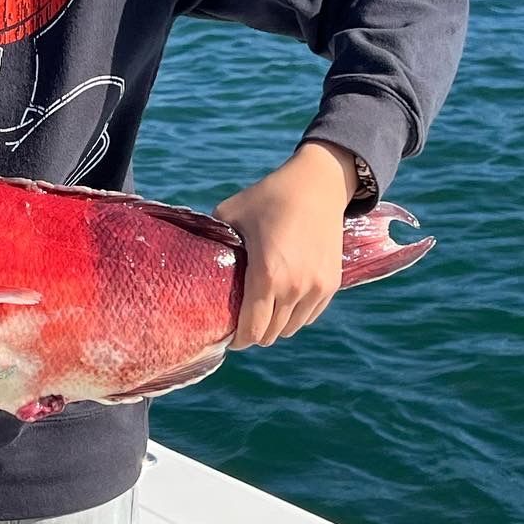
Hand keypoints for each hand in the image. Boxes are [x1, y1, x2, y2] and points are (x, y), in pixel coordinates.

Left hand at [211, 142, 355, 349]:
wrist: (318, 184)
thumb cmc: (269, 197)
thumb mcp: (230, 213)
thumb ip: (212, 238)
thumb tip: (191, 255)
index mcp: (267, 275)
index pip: (252, 329)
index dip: (237, 339)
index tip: (227, 336)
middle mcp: (294, 287)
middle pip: (270, 334)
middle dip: (253, 333)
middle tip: (240, 322)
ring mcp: (316, 287)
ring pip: (291, 328)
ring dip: (275, 325)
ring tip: (261, 312)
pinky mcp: (332, 283)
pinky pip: (309, 315)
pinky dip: (295, 315)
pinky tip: (282, 302)